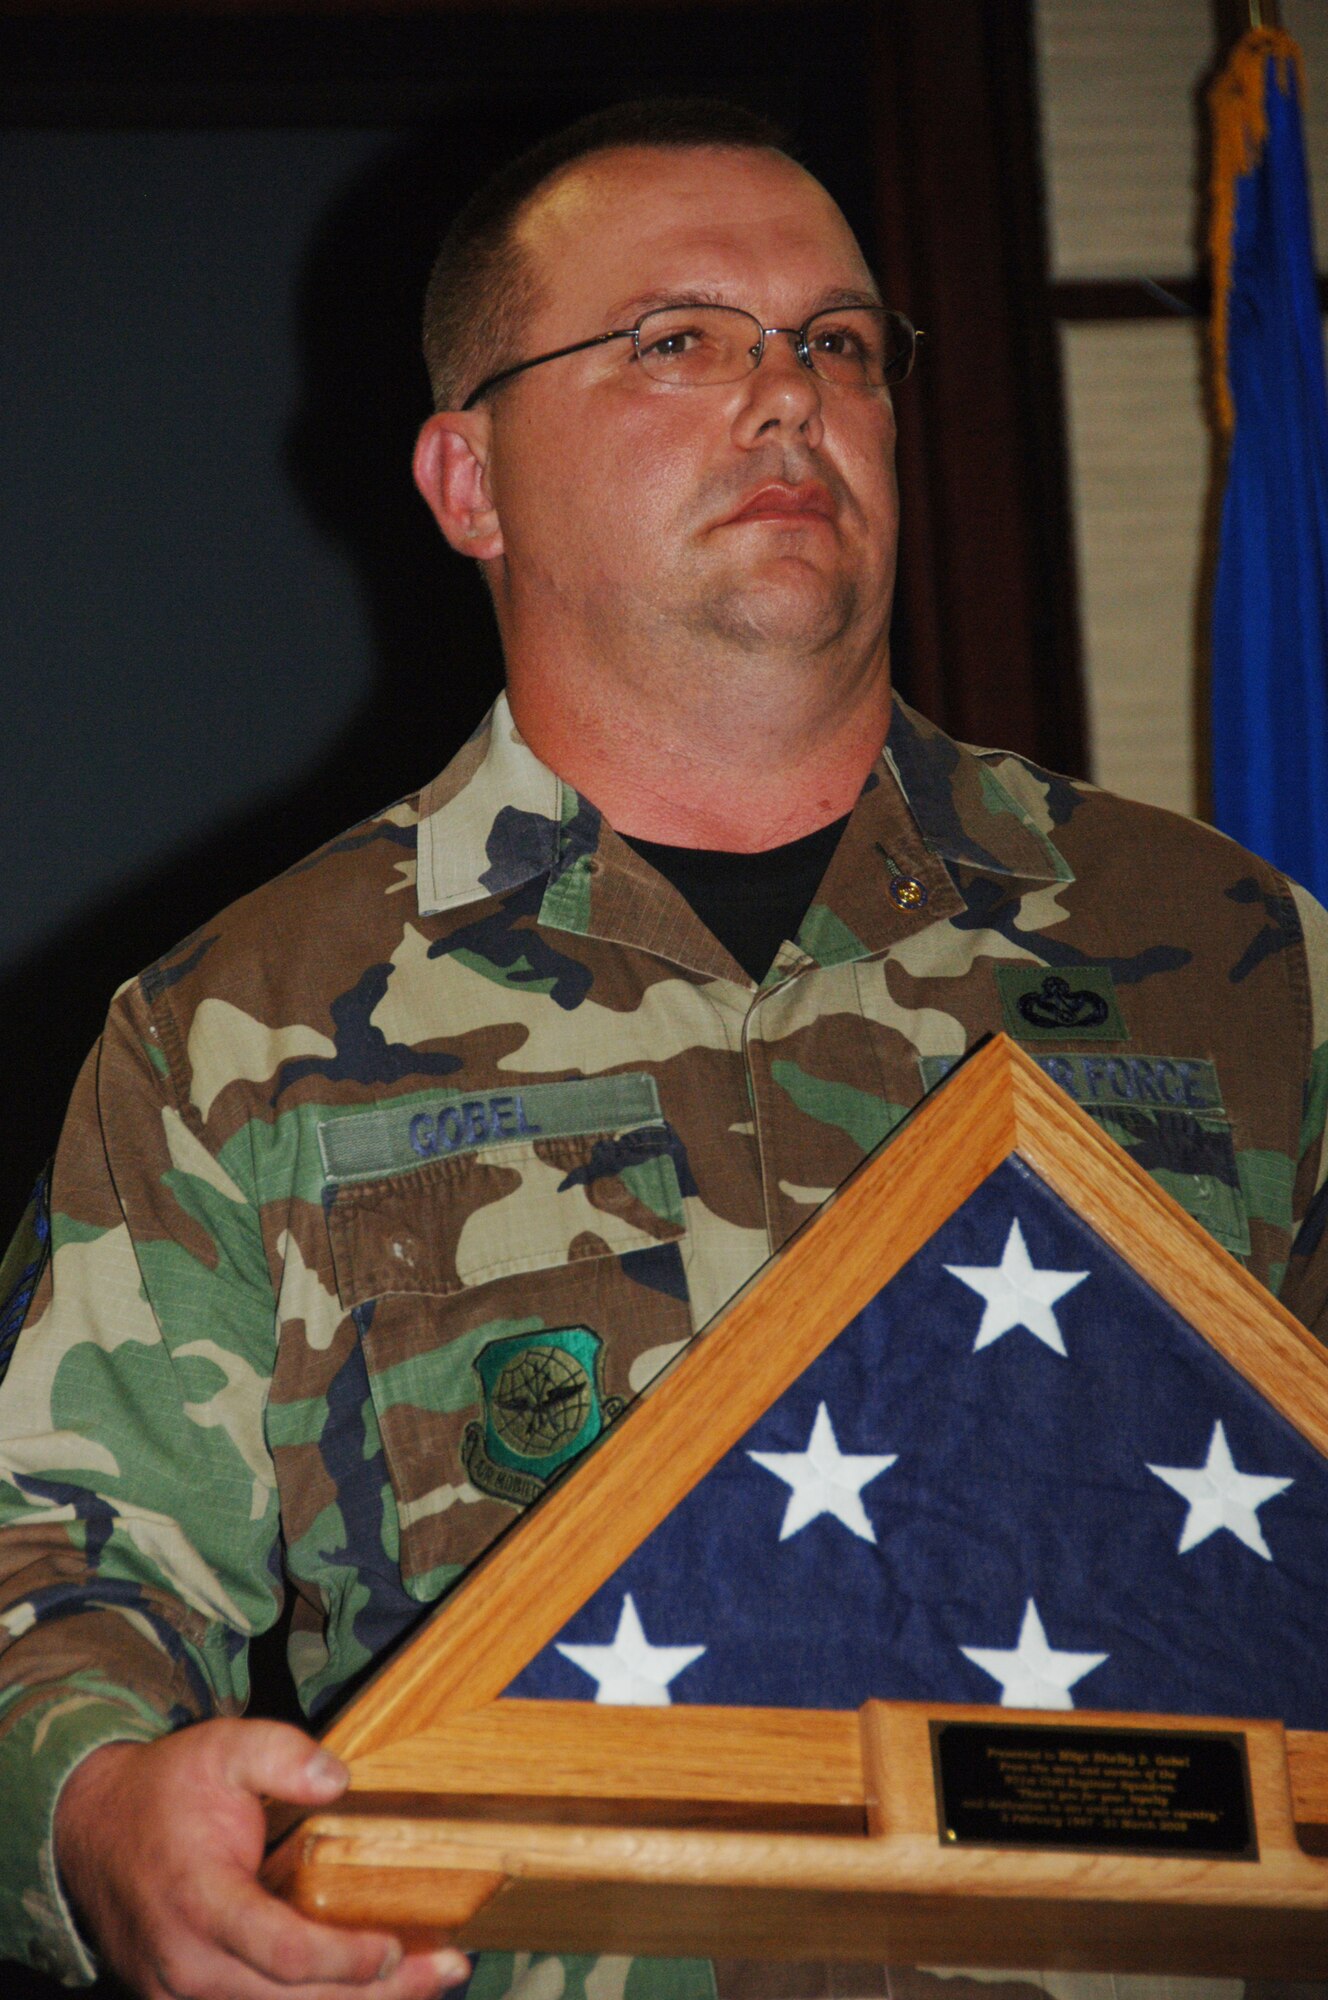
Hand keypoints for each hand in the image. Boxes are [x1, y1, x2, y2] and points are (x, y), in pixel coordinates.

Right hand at [54, 1718, 471, 1999]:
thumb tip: (340, 1778)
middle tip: (446, 1968)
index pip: (284, 1954)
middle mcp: (190, 1966)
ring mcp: (181, 1996)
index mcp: (202, 1902)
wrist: (90, 1830)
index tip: (395, 1946)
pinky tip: (366, 1992)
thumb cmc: (166, 1789)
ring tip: (425, 1982)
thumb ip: (282, 1753)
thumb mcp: (222, 1745)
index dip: (344, 1960)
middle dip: (379, 1993)